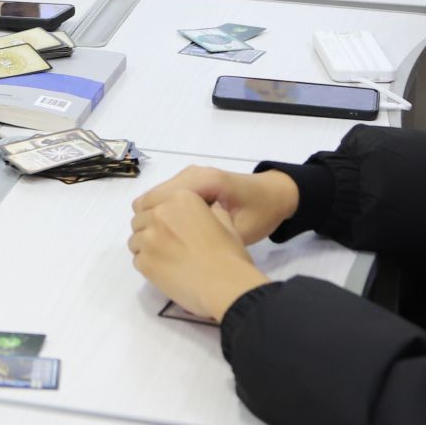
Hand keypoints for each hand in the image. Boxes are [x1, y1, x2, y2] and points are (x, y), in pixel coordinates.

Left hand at [128, 191, 270, 322]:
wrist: (225, 285)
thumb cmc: (229, 254)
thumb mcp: (225, 222)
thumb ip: (210, 210)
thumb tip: (208, 208)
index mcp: (180, 199)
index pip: (152, 201)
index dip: (159, 215)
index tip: (170, 227)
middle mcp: (160, 213)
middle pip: (141, 220)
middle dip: (151, 230)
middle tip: (168, 246)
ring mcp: (149, 238)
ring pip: (136, 240)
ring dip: (147, 247)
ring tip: (167, 260)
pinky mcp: (144, 262)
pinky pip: (138, 259)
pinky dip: (148, 265)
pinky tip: (165, 272)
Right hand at [133, 165, 298, 244]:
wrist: (274, 196)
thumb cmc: (260, 215)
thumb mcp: (240, 232)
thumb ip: (210, 236)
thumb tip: (176, 251)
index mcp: (205, 181)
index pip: (159, 200)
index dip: (154, 226)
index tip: (160, 249)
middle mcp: (192, 173)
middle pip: (150, 198)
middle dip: (153, 223)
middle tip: (167, 247)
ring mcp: (189, 175)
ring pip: (153, 198)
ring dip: (157, 219)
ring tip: (172, 240)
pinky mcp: (189, 180)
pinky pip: (164, 197)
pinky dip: (164, 213)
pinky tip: (178, 231)